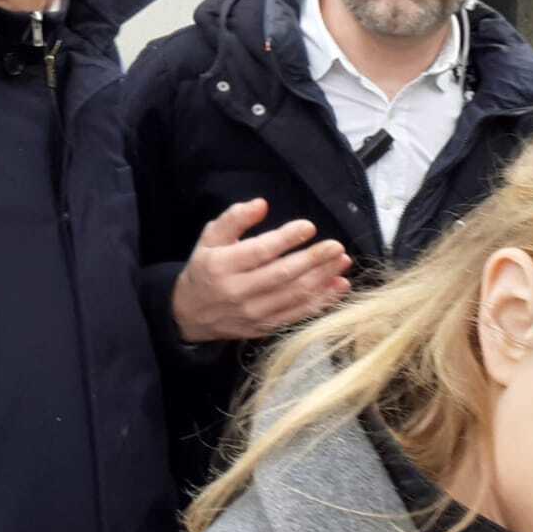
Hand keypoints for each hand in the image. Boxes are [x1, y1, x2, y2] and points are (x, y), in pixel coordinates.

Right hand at [171, 199, 349, 343]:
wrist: (190, 314)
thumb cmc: (205, 268)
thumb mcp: (210, 238)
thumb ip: (234, 219)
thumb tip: (261, 204)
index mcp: (222, 265)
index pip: (260, 251)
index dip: (286, 239)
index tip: (309, 227)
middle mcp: (238, 291)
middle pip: (282, 275)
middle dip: (314, 260)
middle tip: (336, 247)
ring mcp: (253, 313)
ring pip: (294, 296)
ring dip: (323, 279)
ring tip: (342, 262)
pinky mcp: (264, 327)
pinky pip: (298, 315)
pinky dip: (321, 302)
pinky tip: (338, 287)